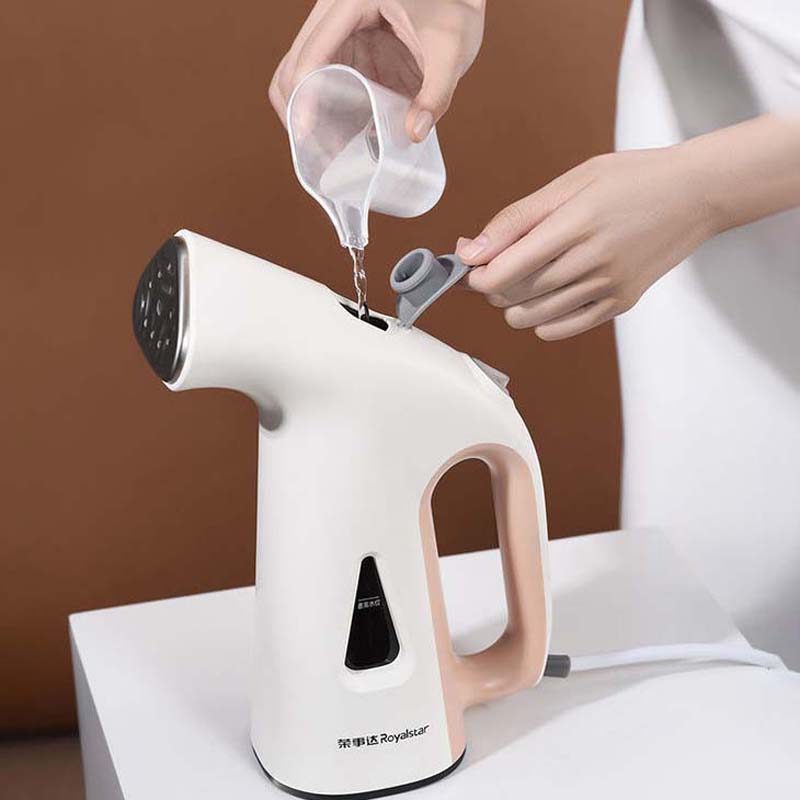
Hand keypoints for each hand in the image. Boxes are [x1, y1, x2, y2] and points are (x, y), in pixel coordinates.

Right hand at [269, 0, 485, 141]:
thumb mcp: (452, 48)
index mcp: (353, 1)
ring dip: (304, 114)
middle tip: (317, 153)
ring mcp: (337, 33)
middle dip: (298, 111)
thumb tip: (414, 133)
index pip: (311, 52)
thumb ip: (437, 92)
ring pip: (298, 75)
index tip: (307, 134)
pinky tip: (338, 137)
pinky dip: (321, 111)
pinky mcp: (346, 49)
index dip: (303, 95)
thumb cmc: (456, 10)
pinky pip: (319, 82)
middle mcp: (335, 13)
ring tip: (325, 150)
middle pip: (293, 65)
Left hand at [456, 147, 715, 339]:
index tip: (471, 265)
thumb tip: (471, 249)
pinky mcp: (620, 304)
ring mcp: (608, 287)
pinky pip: (562, 329)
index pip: (505, 269)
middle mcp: (593, 261)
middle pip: (515, 295)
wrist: (695, 194)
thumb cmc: (632, 179)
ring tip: (520, 281)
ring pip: (534, 317)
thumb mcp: (571, 181)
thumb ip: (518, 218)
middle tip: (496, 266)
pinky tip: (544, 299)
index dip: (477, 274)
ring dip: (512, 305)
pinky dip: (541, 321)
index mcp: (576, 223)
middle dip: (492, 286)